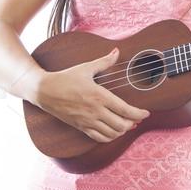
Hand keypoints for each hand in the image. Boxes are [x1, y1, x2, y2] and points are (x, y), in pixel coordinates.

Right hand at [35, 47, 151, 142]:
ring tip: (127, 124)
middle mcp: (95, 111)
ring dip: (122, 131)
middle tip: (136, 118)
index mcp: (99, 96)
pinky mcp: (80, 127)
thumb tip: (116, 51)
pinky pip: (99, 138)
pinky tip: (113, 131)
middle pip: (121, 125)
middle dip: (132, 123)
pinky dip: (109, 137)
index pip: (125, 110)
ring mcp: (87, 121)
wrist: (44, 91)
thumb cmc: (65, 78)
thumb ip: (104, 61)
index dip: (139, 114)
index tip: (146, 113)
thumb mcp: (85, 67)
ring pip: (111, 133)